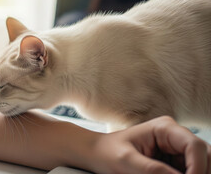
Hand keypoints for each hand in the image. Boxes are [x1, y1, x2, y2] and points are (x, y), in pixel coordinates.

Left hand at [93, 116, 210, 173]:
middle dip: (200, 172)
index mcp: (165, 128)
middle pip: (205, 156)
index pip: (195, 146)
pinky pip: (190, 171)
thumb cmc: (108, 153)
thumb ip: (152, 170)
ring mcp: (177, 149)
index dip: (198, 167)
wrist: (98, 154)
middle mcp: (175, 136)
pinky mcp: (175, 161)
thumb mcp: (126, 162)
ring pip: (201, 165)